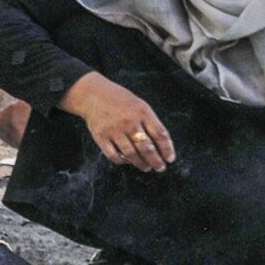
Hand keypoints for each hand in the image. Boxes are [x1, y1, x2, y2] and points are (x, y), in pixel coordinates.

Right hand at [58, 74, 174, 172]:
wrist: (94, 96)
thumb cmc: (120, 101)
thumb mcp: (140, 105)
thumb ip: (149, 122)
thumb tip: (160, 144)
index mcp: (142, 112)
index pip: (159, 134)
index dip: (167, 148)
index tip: (170, 159)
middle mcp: (129, 122)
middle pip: (146, 147)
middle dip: (156, 160)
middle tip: (160, 168)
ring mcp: (114, 130)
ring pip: (131, 153)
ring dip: (141, 163)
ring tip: (147, 168)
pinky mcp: (100, 137)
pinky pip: (113, 155)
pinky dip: (121, 161)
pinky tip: (127, 162)